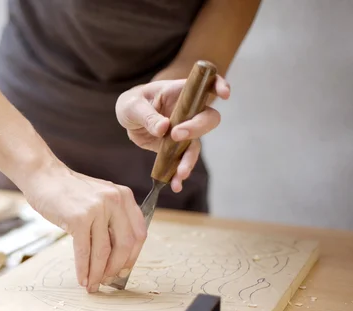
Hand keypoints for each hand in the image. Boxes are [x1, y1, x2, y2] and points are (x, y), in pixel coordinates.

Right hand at [21, 163, 146, 292]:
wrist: (44, 176)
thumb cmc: (70, 191)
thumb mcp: (100, 198)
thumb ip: (112, 219)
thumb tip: (116, 257)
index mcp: (124, 197)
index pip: (139, 233)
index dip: (133, 256)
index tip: (124, 270)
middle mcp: (114, 201)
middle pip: (125, 244)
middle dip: (116, 268)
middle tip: (108, 281)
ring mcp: (96, 209)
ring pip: (103, 251)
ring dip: (98, 273)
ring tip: (93, 285)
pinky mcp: (78, 219)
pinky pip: (84, 251)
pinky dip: (83, 269)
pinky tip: (82, 279)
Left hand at [116, 77, 229, 191]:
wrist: (127, 119)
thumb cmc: (132, 103)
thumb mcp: (133, 106)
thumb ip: (147, 116)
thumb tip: (163, 128)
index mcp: (179, 92)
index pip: (206, 84)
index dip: (220, 86)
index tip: (224, 95)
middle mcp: (188, 111)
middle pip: (207, 118)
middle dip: (197, 128)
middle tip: (176, 135)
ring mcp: (185, 130)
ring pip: (196, 145)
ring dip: (190, 160)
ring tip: (180, 173)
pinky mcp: (177, 147)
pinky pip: (183, 161)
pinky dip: (179, 174)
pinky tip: (175, 185)